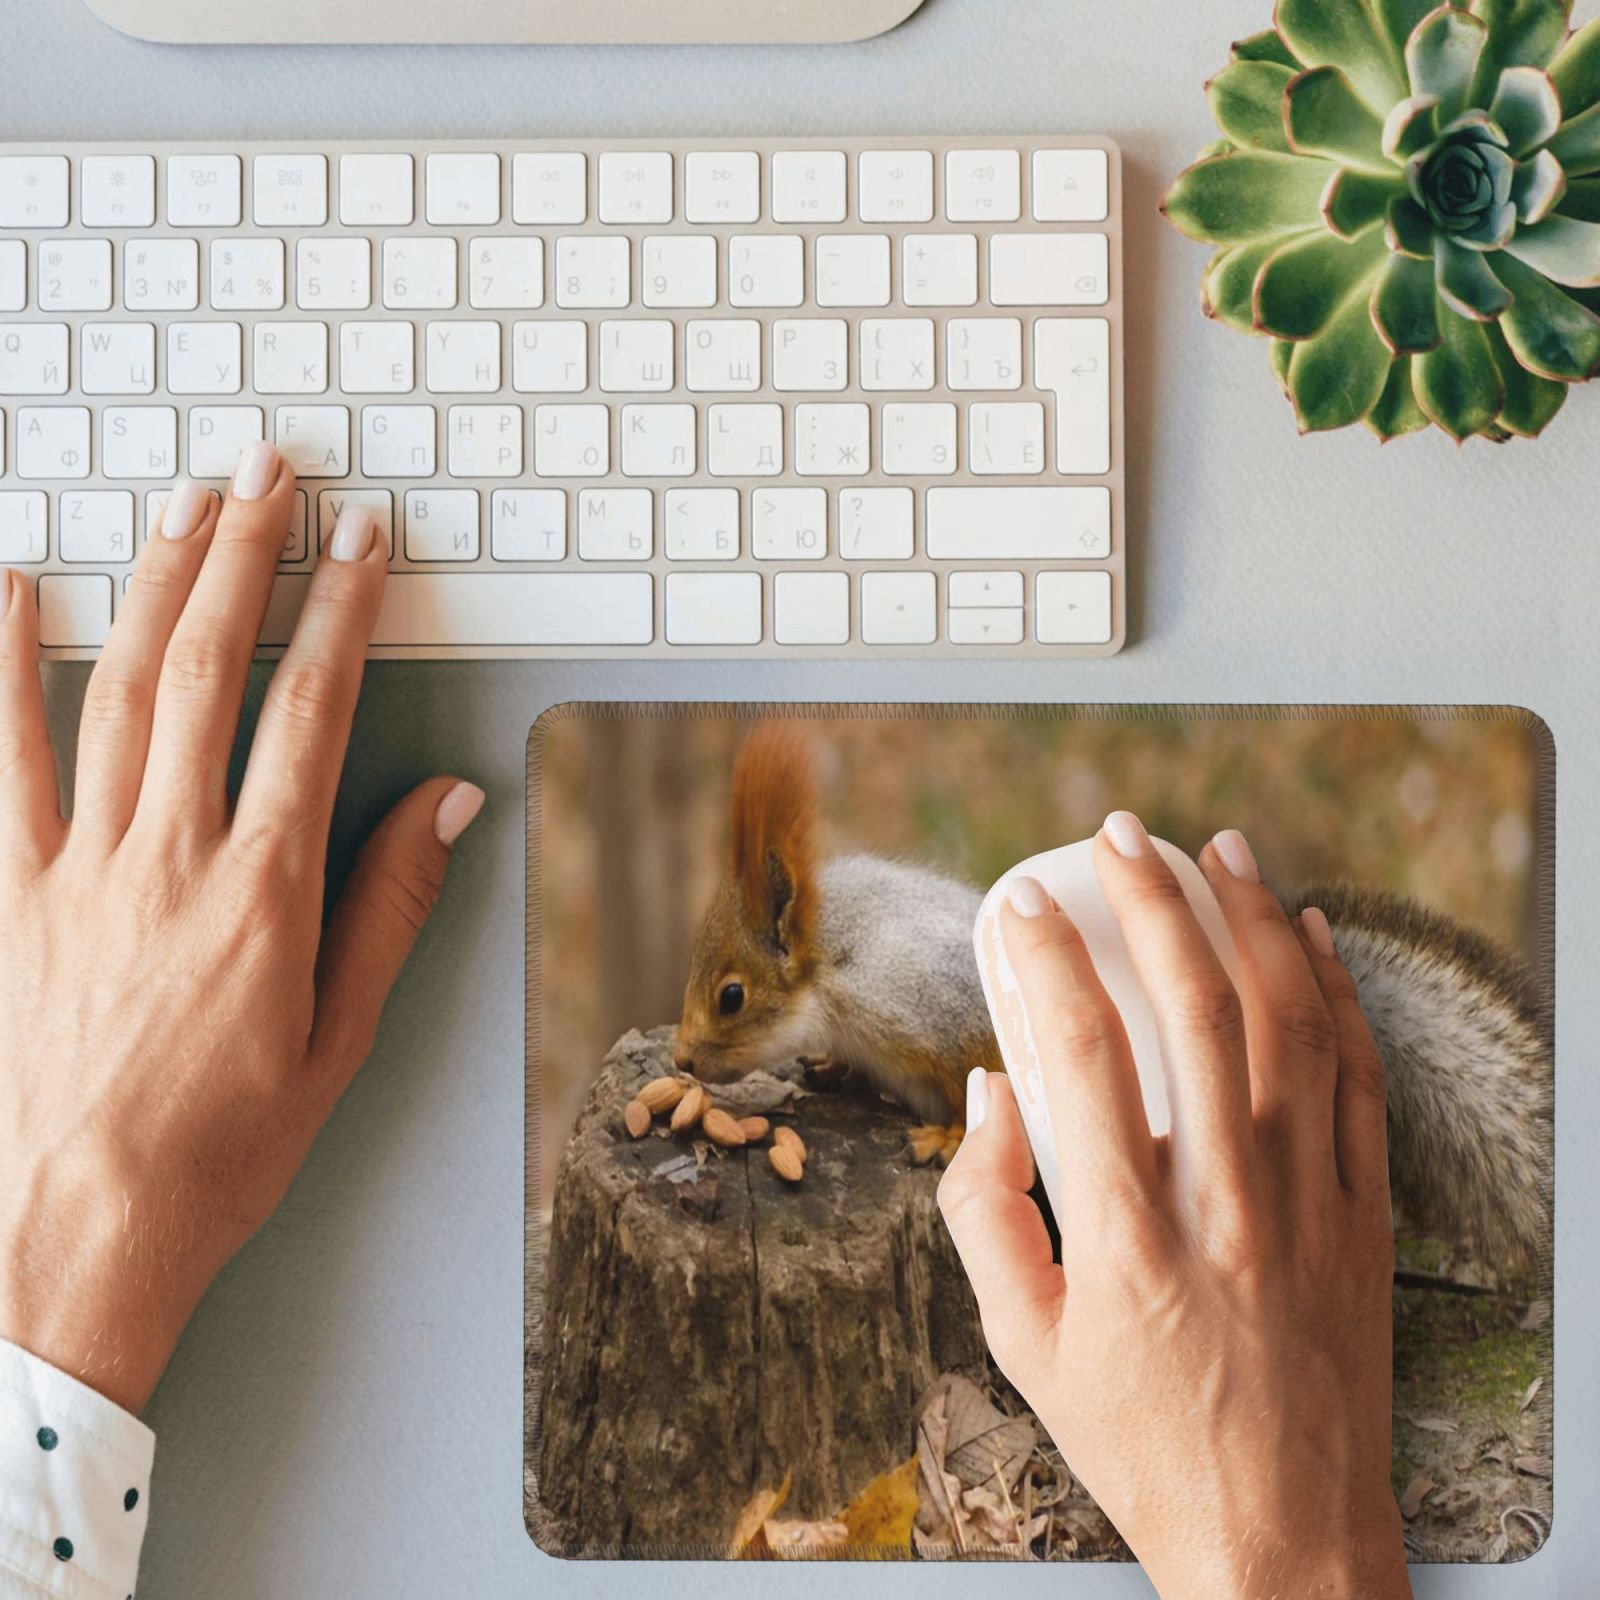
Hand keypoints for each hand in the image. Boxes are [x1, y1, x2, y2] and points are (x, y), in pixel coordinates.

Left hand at [0, 445, 483, 1414]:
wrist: (76, 1231)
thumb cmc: (220, 1146)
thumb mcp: (340, 1036)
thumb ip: (391, 902)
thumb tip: (447, 801)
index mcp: (265, 892)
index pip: (314, 712)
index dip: (344, 612)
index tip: (363, 541)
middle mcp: (170, 858)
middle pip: (210, 672)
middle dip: (246, 558)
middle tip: (269, 472)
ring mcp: (78, 867)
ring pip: (117, 692)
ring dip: (155, 587)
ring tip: (185, 506)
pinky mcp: (10, 893)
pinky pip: (0, 760)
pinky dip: (1, 668)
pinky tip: (13, 594)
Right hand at [940, 813, 1407, 1599]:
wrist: (1287, 1538)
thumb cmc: (1140, 1441)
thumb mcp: (1023, 1346)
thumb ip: (984, 1212)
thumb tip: (988, 1091)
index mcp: (1128, 1240)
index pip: (1080, 1057)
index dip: (1044, 959)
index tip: (1018, 902)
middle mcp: (1226, 1206)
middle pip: (1196, 1012)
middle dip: (1151, 900)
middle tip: (1118, 834)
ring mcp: (1310, 1206)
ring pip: (1291, 1025)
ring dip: (1251, 919)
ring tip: (1216, 848)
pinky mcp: (1366, 1215)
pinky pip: (1359, 1078)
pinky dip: (1337, 991)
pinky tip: (1306, 932)